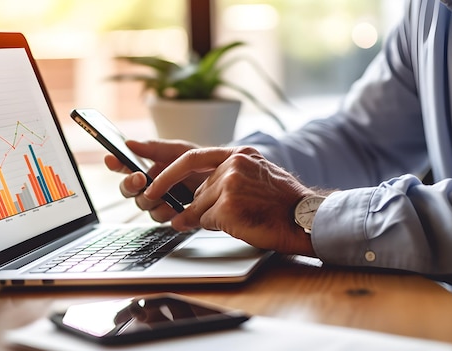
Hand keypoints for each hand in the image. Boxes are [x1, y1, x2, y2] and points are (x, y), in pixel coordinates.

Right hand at [103, 139, 207, 221]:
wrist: (225, 178)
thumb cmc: (201, 161)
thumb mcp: (179, 150)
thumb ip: (154, 148)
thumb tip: (129, 143)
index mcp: (148, 167)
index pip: (124, 166)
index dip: (115, 163)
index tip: (112, 159)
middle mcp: (150, 186)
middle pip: (128, 190)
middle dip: (132, 185)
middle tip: (141, 179)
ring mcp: (160, 202)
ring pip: (144, 206)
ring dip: (152, 200)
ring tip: (165, 194)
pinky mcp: (172, 215)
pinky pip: (162, 219)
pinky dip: (168, 212)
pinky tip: (177, 207)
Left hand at [144, 146, 317, 255]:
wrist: (305, 219)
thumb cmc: (283, 203)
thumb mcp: (257, 176)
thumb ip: (228, 177)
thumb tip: (195, 196)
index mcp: (239, 154)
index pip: (191, 156)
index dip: (166, 166)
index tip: (145, 171)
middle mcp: (232, 164)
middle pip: (196, 189)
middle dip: (196, 206)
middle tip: (190, 217)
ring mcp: (229, 184)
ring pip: (198, 206)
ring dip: (209, 218)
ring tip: (238, 218)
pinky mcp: (227, 206)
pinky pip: (205, 221)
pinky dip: (216, 227)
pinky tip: (240, 224)